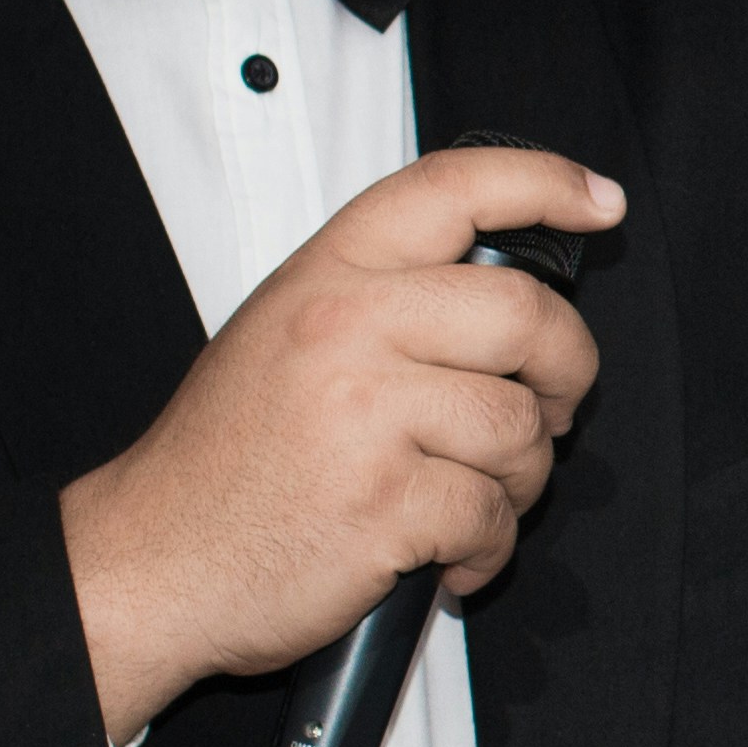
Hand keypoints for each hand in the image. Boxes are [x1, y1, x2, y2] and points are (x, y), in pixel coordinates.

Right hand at [59, 147, 625, 742]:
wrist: (148, 563)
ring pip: (521, 427)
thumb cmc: (226, 461)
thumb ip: (386, 299)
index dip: (546, 183)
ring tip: (468, 497)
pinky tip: (446, 556)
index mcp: (326, 278)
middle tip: (554, 408)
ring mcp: (365, 414)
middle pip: (527, 317)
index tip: (599, 203)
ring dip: (519, 479)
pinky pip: (493, 515)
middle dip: (569, 371)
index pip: (453, 189)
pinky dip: (486, 549)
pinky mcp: (385, 502)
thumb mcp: (285, 335)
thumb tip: (509, 292)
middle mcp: (345, 329)